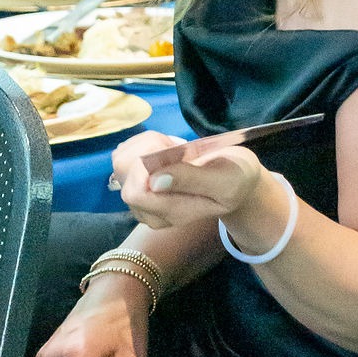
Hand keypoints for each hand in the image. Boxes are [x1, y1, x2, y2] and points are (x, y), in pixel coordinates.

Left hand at [114, 131, 262, 230]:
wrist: (236, 179)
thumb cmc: (236, 179)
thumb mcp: (225, 181)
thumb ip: (192, 180)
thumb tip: (154, 181)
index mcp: (171, 214)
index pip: (134, 192)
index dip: (145, 165)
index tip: (173, 150)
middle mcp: (150, 211)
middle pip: (124, 175)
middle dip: (147, 149)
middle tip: (178, 145)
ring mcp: (141, 197)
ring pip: (120, 161)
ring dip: (145, 143)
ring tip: (173, 147)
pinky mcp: (137, 181)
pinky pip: (124, 154)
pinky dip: (142, 143)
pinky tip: (164, 148)